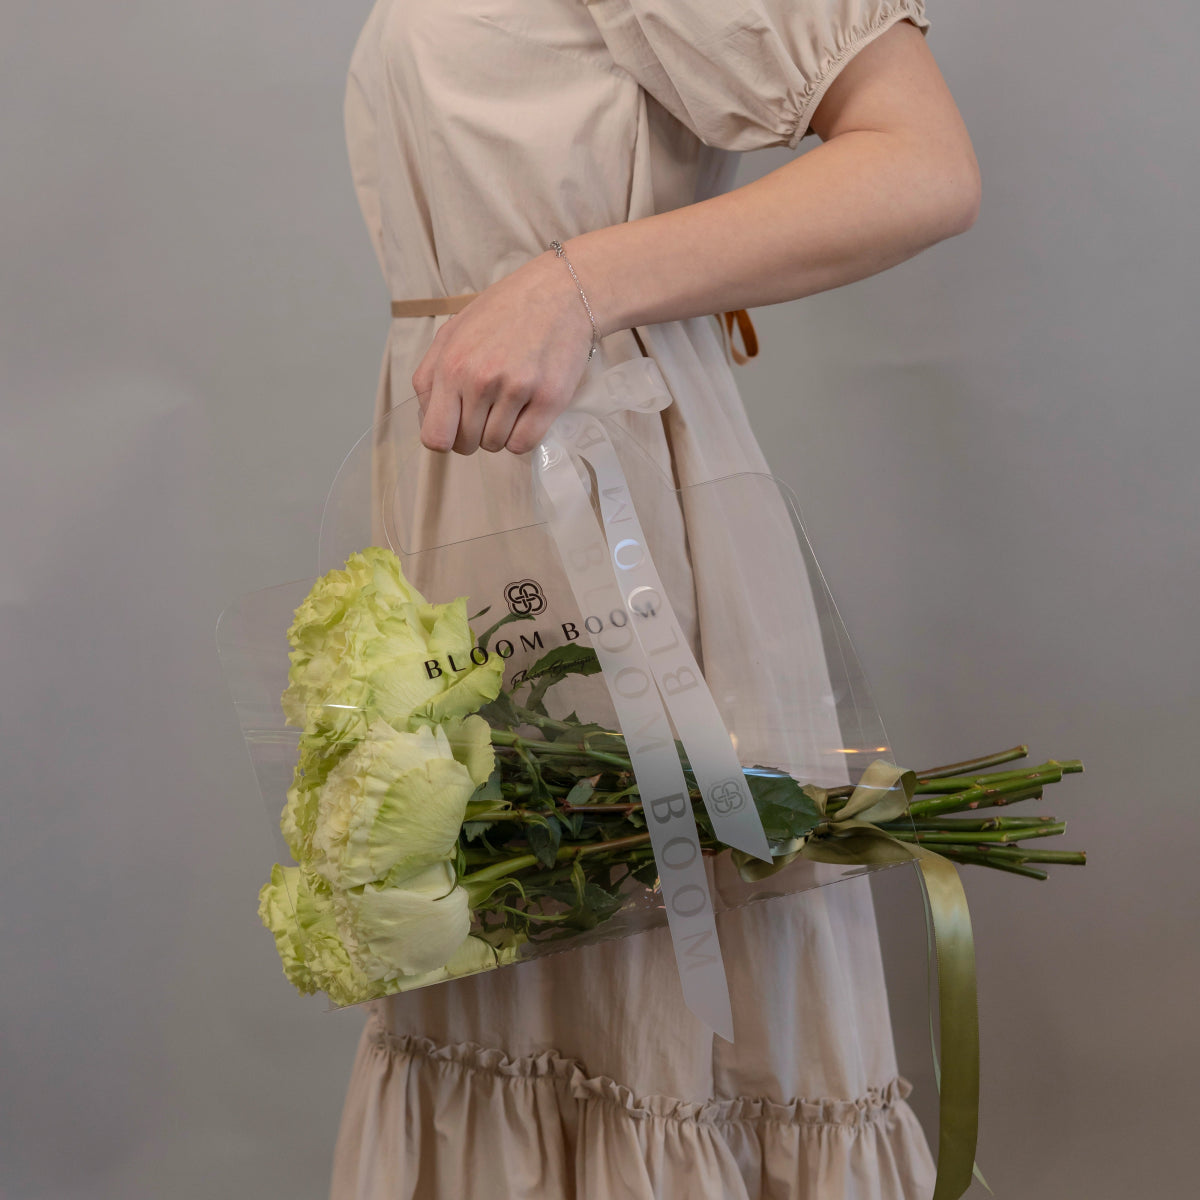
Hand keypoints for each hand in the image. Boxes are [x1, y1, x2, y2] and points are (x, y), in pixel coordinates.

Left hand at [411, 248, 598, 454]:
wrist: (560, 292)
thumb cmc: (504, 311)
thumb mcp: (453, 331)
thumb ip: (430, 375)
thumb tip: (429, 418)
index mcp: (452, 365)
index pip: (435, 436)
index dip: (444, 439)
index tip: (455, 428)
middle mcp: (481, 380)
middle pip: (466, 444)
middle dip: (473, 434)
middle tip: (487, 410)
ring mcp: (517, 390)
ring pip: (496, 445)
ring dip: (500, 433)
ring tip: (510, 404)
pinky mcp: (549, 398)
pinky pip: (523, 444)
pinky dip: (522, 436)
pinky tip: (525, 414)